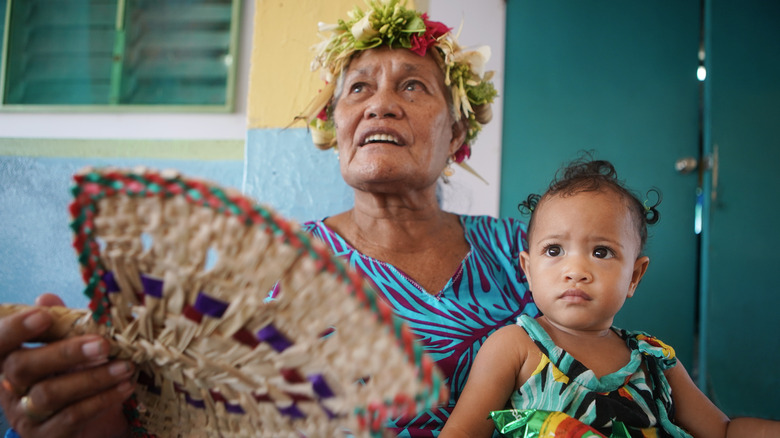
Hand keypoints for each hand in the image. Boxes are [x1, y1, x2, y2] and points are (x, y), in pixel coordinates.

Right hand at [0, 294, 134, 437]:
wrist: (86, 424)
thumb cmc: (71, 374)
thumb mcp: (65, 347)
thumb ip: (58, 324)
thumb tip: (46, 297)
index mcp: (9, 358)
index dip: (14, 328)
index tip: (43, 315)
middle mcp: (9, 387)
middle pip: (21, 367)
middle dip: (64, 353)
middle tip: (103, 344)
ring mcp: (25, 414)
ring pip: (49, 394)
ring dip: (92, 378)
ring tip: (124, 366)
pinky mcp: (46, 435)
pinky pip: (71, 417)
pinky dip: (101, 400)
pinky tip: (124, 387)